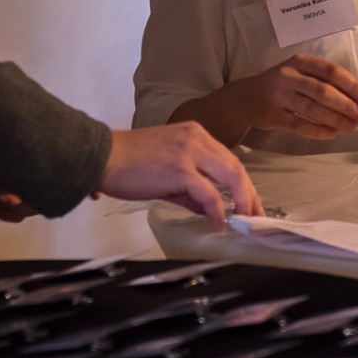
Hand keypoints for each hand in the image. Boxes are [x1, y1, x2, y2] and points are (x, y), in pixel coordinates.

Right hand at [97, 122, 263, 230]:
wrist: (102, 157)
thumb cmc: (127, 163)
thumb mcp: (165, 171)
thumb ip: (189, 188)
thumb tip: (208, 208)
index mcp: (194, 133)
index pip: (228, 159)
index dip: (242, 183)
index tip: (249, 202)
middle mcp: (196, 138)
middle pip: (236, 167)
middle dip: (250, 194)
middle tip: (256, 215)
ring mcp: (189, 152)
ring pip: (232, 176)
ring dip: (243, 200)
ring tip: (245, 220)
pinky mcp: (180, 169)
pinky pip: (209, 193)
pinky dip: (218, 210)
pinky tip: (218, 223)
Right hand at [228, 54, 357, 140]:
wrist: (244, 98)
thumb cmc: (281, 86)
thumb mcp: (299, 74)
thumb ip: (323, 81)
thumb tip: (357, 99)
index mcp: (300, 61)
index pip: (331, 71)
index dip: (352, 85)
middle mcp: (288, 75)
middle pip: (323, 90)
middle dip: (347, 104)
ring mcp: (278, 95)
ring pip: (313, 109)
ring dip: (336, 119)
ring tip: (352, 127)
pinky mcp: (271, 114)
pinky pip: (299, 124)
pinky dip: (318, 131)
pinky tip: (332, 134)